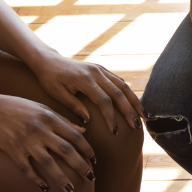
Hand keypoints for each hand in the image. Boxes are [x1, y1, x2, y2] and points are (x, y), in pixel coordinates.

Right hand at [0, 93, 95, 191]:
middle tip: (91, 178)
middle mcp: (40, 130)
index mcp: (50, 118)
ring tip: (70, 190)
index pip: (75, 136)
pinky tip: (44, 189)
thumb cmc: (18, 107)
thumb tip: (83, 130)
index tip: (94, 161)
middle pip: (66, 151)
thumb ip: (63, 120)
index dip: (87, 150)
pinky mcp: (12, 150)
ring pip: (48, 163)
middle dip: (80, 166)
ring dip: (61, 178)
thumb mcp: (42, 109)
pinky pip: (26, 168)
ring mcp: (26, 141)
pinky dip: (36, 179)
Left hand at [27, 50, 143, 133]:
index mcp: (85, 80)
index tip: (115, 132)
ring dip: (134, 101)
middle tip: (136, 126)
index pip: (104, 101)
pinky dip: (129, 93)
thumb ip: (74, 106)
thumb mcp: (57, 94)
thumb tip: (88, 122)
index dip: (111, 117)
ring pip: (123, 86)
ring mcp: (100, 70)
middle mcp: (96, 73)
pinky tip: (134, 103)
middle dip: (129, 111)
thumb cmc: (49, 79)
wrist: (48, 60)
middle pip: (119, 93)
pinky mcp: (102, 70)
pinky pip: (119, 81)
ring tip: (143, 116)